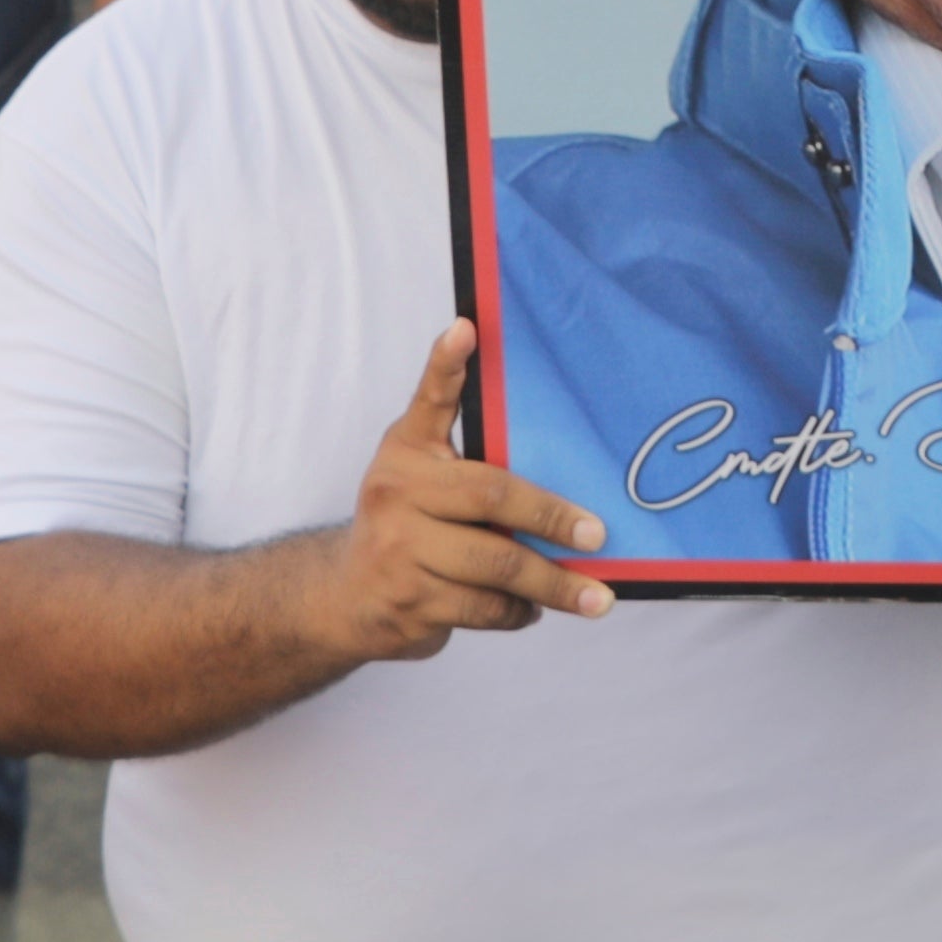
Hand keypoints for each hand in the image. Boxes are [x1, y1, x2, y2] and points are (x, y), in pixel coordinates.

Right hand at [278, 330, 615, 664]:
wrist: (344, 595)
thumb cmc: (405, 521)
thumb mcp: (419, 471)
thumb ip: (465, 447)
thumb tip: (542, 425)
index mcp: (407, 450)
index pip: (429, 400)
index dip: (446, 364)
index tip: (467, 329)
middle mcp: (396, 493)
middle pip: (491, 497)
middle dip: (552, 519)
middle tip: (598, 535)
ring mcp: (398, 550)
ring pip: (495, 566)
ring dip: (552, 584)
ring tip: (593, 596)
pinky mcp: (408, 603)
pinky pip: (485, 607)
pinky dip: (518, 612)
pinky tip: (530, 607)